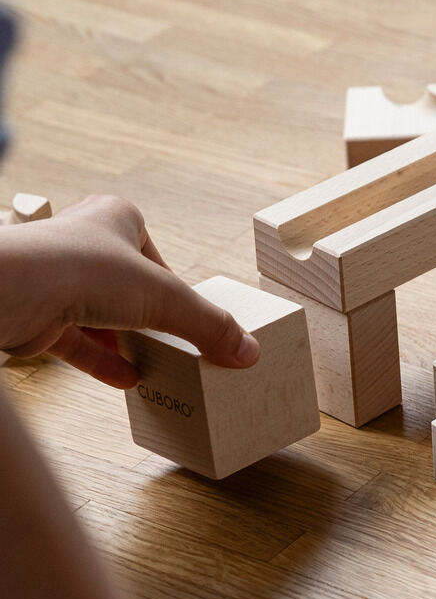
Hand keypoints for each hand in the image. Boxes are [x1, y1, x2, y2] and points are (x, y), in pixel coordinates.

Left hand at [0, 196, 259, 387]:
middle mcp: (82, 244)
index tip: (193, 315)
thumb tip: (248, 351)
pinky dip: (104, 362)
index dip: (176, 286)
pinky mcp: (38, 317)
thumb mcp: (165, 297)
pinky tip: (129, 380)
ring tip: (158, 365)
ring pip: (103, 316)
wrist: (7, 290)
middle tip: (177, 342)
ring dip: (129, 343)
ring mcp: (57, 282)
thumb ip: (208, 325)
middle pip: (130, 286)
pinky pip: (79, 343)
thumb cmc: (78, 269)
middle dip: (151, 317)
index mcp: (115, 218)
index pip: (156, 254)